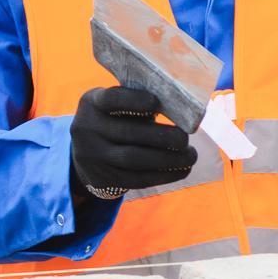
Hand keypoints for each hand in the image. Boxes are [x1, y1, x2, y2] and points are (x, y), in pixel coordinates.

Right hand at [70, 86, 198, 196]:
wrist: (86, 154)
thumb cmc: (114, 120)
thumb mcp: (115, 106)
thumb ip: (138, 103)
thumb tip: (178, 108)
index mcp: (92, 103)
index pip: (111, 99)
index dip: (134, 100)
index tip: (156, 102)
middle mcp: (87, 129)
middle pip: (127, 133)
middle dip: (162, 137)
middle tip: (185, 138)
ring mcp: (93, 157)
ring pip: (134, 160)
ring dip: (168, 159)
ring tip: (190, 156)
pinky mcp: (104, 179)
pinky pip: (138, 179)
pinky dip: (164, 175)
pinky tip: (182, 170)